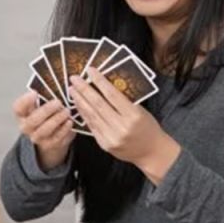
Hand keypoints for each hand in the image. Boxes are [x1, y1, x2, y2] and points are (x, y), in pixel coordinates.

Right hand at [13, 92, 74, 170]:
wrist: (48, 138)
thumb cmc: (45, 116)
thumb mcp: (40, 106)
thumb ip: (43, 97)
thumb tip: (55, 84)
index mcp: (22, 114)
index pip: (18, 108)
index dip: (25, 101)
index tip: (34, 92)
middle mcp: (26, 127)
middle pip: (33, 120)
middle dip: (46, 110)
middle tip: (58, 102)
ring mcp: (37, 138)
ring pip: (45, 130)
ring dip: (57, 119)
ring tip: (66, 111)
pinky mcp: (50, 145)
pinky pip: (57, 138)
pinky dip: (64, 129)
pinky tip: (70, 122)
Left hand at [69, 67, 180, 182]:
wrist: (151, 152)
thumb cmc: (147, 127)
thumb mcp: (140, 110)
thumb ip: (123, 100)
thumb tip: (103, 84)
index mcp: (133, 115)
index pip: (112, 95)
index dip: (99, 81)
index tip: (90, 70)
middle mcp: (121, 127)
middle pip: (98, 104)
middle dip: (84, 89)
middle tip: (74, 78)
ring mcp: (111, 137)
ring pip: (91, 115)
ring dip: (79, 101)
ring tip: (72, 90)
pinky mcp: (104, 144)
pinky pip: (91, 126)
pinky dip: (83, 114)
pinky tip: (78, 105)